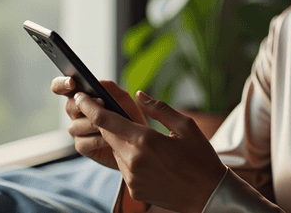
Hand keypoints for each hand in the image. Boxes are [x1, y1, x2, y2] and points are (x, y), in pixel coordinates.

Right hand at [50, 76, 146, 169]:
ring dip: (93, 124)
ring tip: (109, 123)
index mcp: (82, 97)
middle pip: (69, 106)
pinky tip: (109, 139)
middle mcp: (76, 113)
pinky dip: (97, 140)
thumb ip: (110, 88)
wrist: (138, 143)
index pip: (61, 87)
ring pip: (74, 126)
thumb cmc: (129, 117)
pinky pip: (82, 143)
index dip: (61, 84)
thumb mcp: (123, 99)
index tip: (71, 82)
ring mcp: (78, 131)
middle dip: (84, 104)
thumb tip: (97, 82)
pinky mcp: (82, 147)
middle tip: (102, 101)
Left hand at [75, 90, 226, 212]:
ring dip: (120, 141)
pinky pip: (124, 167)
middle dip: (103, 122)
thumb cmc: (200, 158)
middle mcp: (133, 160)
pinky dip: (129, 158)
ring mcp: (132, 177)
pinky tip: (146, 156)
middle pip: (108, 135)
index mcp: (145, 140)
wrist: (208, 195)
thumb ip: (159, 109)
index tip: (81, 97)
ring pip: (116, 151)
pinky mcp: (134, 189)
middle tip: (102, 108)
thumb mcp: (186, 127)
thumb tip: (139, 95)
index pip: (107, 120)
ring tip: (138, 136)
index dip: (90, 107)